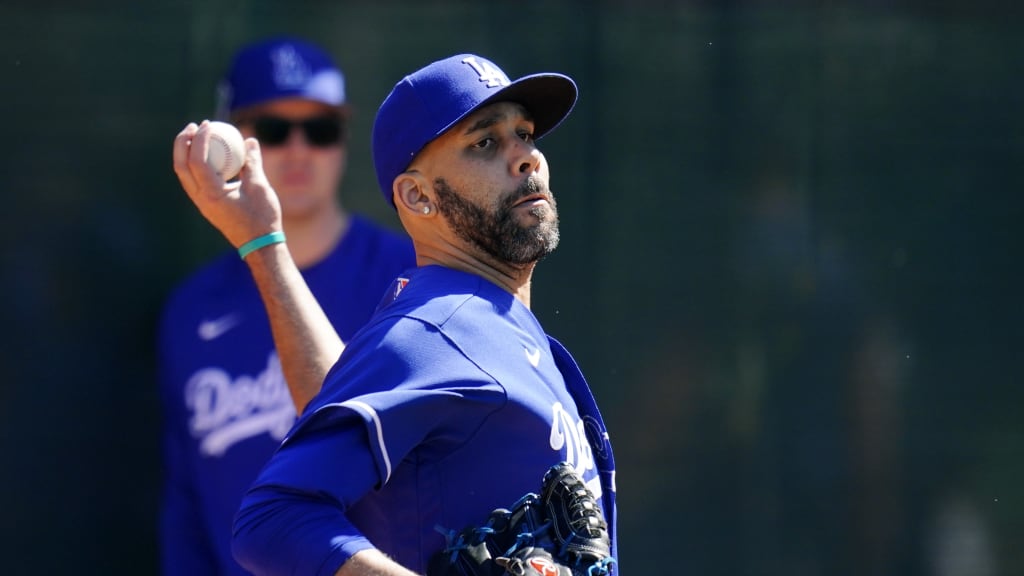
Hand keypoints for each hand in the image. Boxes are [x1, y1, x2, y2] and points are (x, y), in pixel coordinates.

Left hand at [172, 120, 282, 248]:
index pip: (198, 161)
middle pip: (181, 166)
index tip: (209, 124)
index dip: (201, 139)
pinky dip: (197, 164)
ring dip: (187, 153)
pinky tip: (209, 155)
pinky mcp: (207, 205)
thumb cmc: (262, 218)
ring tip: (197, 136)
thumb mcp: (260, 187)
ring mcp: (202, 204)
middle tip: (194, 125)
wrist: (260, 246)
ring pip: (185, 174)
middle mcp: (201, 200)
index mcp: (212, 195)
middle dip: (184, 142)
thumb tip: (249, 140)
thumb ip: (252, 162)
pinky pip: (195, 180)